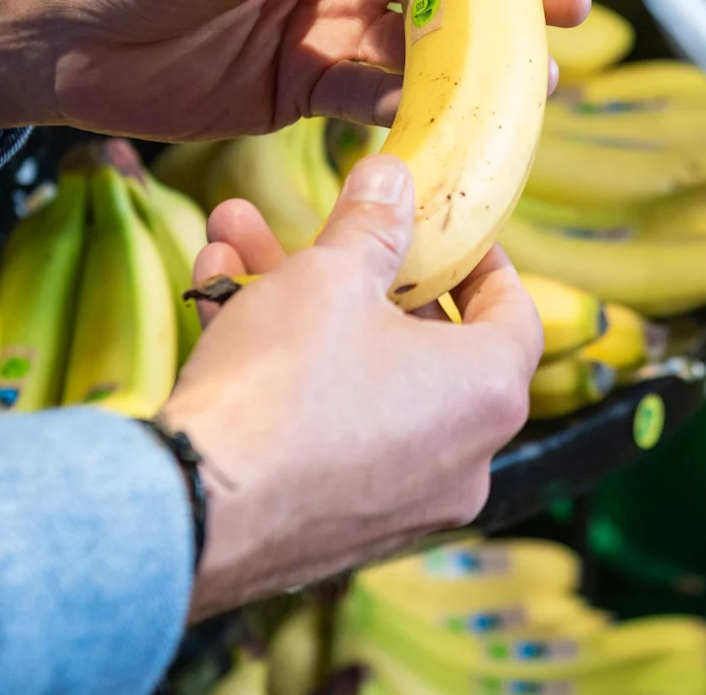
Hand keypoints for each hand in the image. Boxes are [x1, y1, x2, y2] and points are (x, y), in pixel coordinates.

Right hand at [162, 154, 541, 619]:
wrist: (192, 514)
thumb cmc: (283, 386)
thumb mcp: (330, 276)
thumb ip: (372, 222)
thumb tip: (394, 178)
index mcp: (487, 393)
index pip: (512, 312)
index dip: (479, 259)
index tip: (442, 230)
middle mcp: (462, 456)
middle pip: (421, 339)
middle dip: (355, 270)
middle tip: (319, 226)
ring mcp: (401, 500)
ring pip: (359, 377)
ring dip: (299, 306)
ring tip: (233, 244)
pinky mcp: (338, 527)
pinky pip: (326, 429)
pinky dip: (285, 373)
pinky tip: (215, 301)